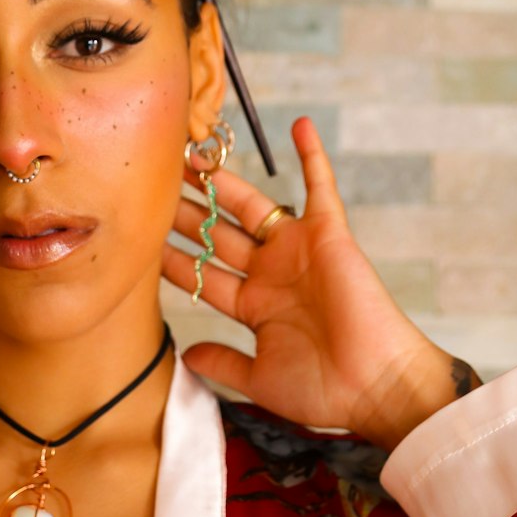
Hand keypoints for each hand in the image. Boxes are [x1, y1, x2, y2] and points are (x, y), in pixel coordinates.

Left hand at [162, 118, 477, 450]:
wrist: (376, 388)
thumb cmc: (324, 391)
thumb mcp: (259, 380)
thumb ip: (223, 364)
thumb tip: (186, 356)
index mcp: (255, 305)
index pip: (204, 274)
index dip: (173, 258)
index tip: (140, 240)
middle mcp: (272, 272)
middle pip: (218, 234)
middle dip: (185, 213)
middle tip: (152, 185)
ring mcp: (298, 251)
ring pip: (251, 206)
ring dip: (222, 181)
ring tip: (191, 154)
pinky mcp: (329, 235)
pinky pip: (320, 187)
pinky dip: (312, 156)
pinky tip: (299, 125)